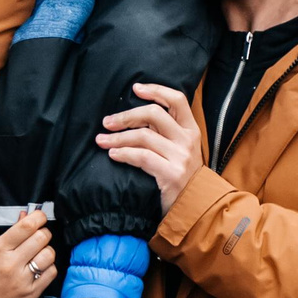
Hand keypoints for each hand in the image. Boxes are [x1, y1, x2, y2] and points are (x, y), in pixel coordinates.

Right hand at [0, 210, 55, 297]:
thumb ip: (8, 236)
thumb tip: (25, 216)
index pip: (26, 226)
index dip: (38, 217)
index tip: (40, 217)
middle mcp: (11, 263)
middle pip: (42, 237)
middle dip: (43, 233)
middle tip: (38, 237)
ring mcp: (23, 280)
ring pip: (49, 254)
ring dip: (47, 251)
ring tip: (38, 254)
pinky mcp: (31, 294)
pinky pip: (51, 273)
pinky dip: (48, 267)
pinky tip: (40, 269)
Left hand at [96, 83, 203, 214]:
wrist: (196, 208)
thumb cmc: (182, 178)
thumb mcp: (181, 151)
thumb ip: (166, 134)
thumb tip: (135, 117)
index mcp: (191, 130)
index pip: (176, 100)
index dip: (156, 90)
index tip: (135, 88)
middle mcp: (188, 140)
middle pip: (154, 114)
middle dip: (126, 116)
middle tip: (107, 122)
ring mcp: (181, 157)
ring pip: (143, 136)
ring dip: (118, 138)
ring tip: (102, 141)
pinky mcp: (171, 174)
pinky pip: (141, 157)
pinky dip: (123, 154)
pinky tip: (113, 154)